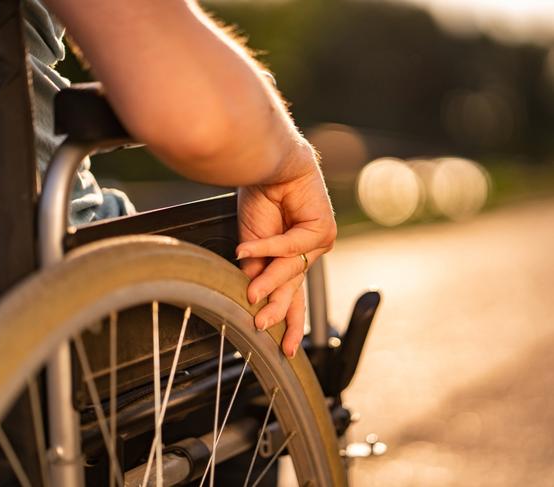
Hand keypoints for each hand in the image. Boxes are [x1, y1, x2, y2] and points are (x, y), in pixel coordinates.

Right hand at [236, 143, 336, 357]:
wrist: (268, 165)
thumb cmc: (260, 198)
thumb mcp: (251, 241)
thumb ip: (257, 268)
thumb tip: (255, 294)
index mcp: (290, 258)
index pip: (291, 295)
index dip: (287, 320)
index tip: (284, 348)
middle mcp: (306, 253)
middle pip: (295, 290)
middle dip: (281, 312)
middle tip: (267, 332)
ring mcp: (317, 242)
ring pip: (292, 271)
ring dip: (269, 282)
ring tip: (251, 295)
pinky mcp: (322, 229)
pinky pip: (291, 247)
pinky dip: (267, 247)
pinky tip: (245, 247)